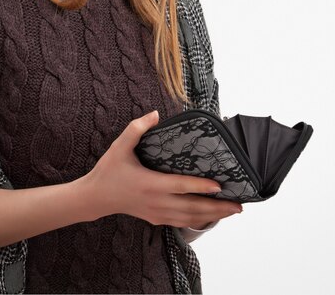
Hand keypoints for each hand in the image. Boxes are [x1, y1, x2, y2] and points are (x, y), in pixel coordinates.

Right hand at [74, 110, 242, 228]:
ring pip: (190, 218)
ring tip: (232, 210)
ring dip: (213, 216)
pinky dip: (199, 220)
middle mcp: (156, 202)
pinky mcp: (156, 218)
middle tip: (239, 204)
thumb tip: (155, 114)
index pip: (181, 186)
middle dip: (217, 207)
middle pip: (192, 208)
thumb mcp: (120, 146)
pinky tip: (211, 216)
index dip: (201, 187)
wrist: (95, 198)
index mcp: (150, 184)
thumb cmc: (109, 170)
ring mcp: (157, 213)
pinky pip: (182, 222)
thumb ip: (136, 129)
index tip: (220, 186)